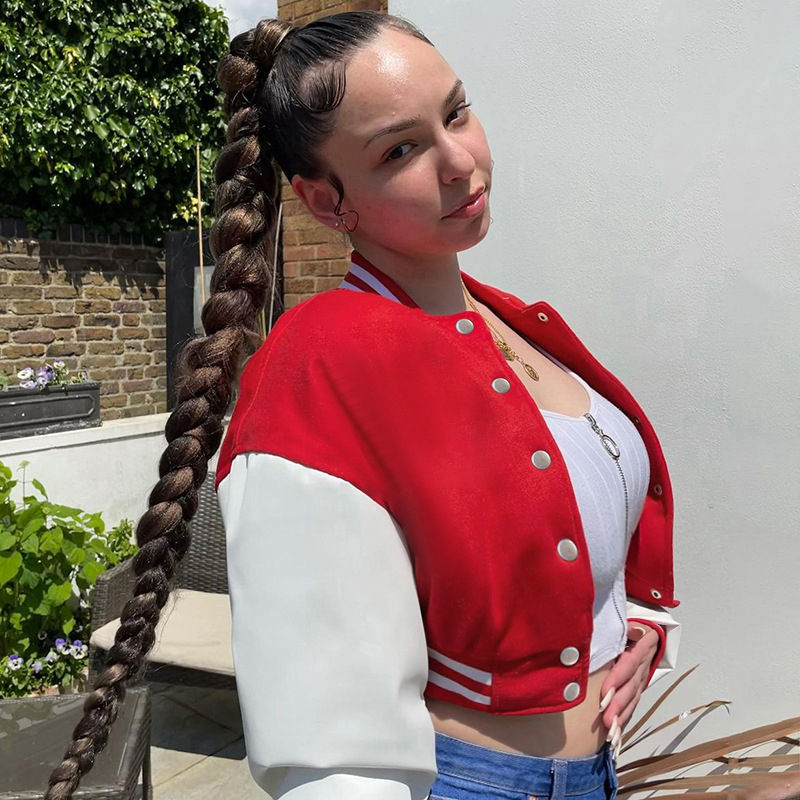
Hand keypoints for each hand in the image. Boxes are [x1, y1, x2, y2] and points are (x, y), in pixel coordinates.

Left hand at [598, 622, 659, 751]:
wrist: (648, 628)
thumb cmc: (629, 623)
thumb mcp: (628, 619)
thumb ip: (629, 626)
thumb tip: (636, 630)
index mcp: (641, 647)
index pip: (628, 665)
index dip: (617, 680)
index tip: (604, 695)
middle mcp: (642, 665)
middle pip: (631, 687)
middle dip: (618, 705)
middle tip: (605, 721)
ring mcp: (641, 677)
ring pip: (633, 699)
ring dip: (622, 717)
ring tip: (610, 733)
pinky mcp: (638, 686)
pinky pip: (633, 704)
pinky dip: (625, 719)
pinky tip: (617, 733)